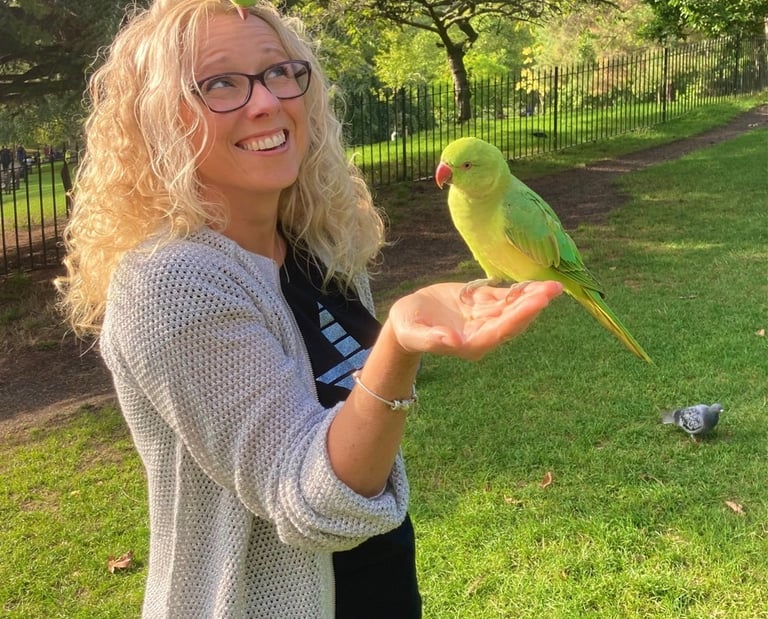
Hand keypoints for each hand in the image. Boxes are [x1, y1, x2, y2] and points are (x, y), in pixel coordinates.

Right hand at [387, 281, 562, 360]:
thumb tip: (453, 342)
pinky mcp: (483, 304)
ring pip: (513, 307)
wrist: (408, 318)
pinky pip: (506, 297)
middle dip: (532, 305)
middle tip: (552, 290)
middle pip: (513, 320)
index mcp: (470, 344)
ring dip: (532, 297)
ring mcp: (485, 318)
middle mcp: (483, 334)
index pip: (499, 331)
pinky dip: (521, 290)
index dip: (518, 316)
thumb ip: (432, 340)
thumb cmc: (408, 328)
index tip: (536, 303)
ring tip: (553, 286)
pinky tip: (538, 283)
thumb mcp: (413, 332)